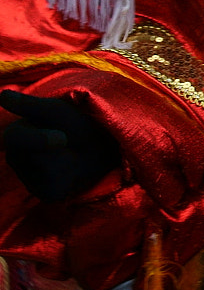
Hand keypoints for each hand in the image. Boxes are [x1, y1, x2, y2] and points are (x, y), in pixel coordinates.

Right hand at [0, 90, 120, 201]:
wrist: (108, 144)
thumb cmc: (82, 122)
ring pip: (45, 172)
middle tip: (72, 140)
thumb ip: (31, 106)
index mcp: (18, 135)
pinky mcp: (47, 193)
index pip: (14, 138)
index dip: (37, 139)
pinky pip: (55, 187)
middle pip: (30, 157)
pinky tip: (77, 170)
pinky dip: (72, 177)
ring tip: (76, 153)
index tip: (62, 138)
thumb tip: (2, 95)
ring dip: (68, 161)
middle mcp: (17, 159)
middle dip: (57, 148)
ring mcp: (30, 179)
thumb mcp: (60, 111)